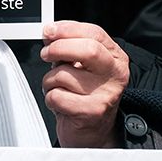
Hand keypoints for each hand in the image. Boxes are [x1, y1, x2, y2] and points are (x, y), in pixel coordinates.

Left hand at [40, 20, 129, 147]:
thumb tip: (50, 33)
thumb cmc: (85, 94)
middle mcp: (115, 74)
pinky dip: (50, 98)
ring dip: (50, 80)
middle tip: (46, 54)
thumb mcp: (82, 66)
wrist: (93, 131)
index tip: (49, 31)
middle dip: (58, 48)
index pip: (94, 33)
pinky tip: (61, 103)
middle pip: (87, 50)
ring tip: (57, 87)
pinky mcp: (92, 112)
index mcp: (115, 57)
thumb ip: (70, 47)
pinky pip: (58, 96)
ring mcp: (106, 94)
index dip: (67, 29)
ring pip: (65, 75)